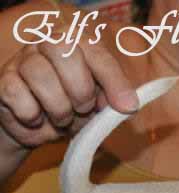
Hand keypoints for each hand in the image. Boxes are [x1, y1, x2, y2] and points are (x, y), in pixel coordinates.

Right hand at [0, 29, 138, 161]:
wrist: (37, 125)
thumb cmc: (72, 107)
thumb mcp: (98, 104)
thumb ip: (113, 100)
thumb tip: (128, 105)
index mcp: (78, 44)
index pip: (97, 53)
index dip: (114, 81)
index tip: (128, 107)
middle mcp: (48, 43)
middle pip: (64, 52)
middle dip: (80, 91)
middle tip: (83, 109)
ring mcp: (23, 59)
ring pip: (40, 75)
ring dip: (58, 108)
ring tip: (62, 117)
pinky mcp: (4, 81)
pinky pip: (19, 96)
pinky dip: (33, 116)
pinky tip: (38, 118)